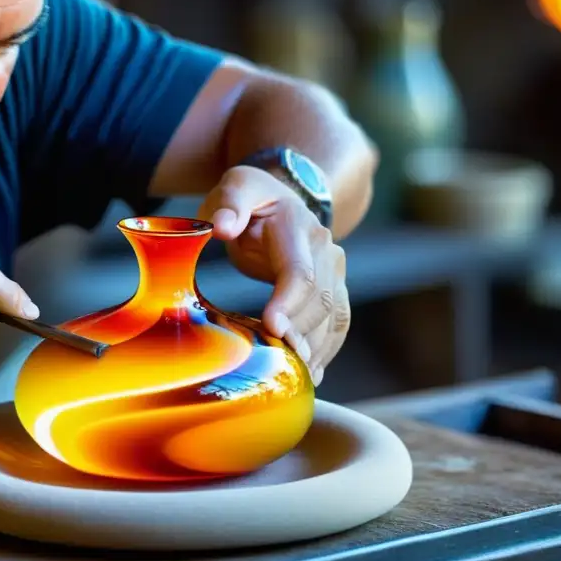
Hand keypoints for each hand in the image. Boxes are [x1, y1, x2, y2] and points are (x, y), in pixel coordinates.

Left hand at [198, 166, 349, 386]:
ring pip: (334, 316)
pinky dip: (327, 350)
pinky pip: (337, 323)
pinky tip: (313, 373)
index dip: (289, 301)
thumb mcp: (237, 186)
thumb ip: (229, 204)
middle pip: (321, 299)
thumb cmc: (253, 195)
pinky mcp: (334, 289)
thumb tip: (222, 227)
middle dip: (302, 333)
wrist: (283, 198)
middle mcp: (325, 250)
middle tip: (283, 360)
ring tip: (298, 375)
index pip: (300, 271)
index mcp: (298, 227)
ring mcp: (334, 271)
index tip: (272, 326)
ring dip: (317, 348)